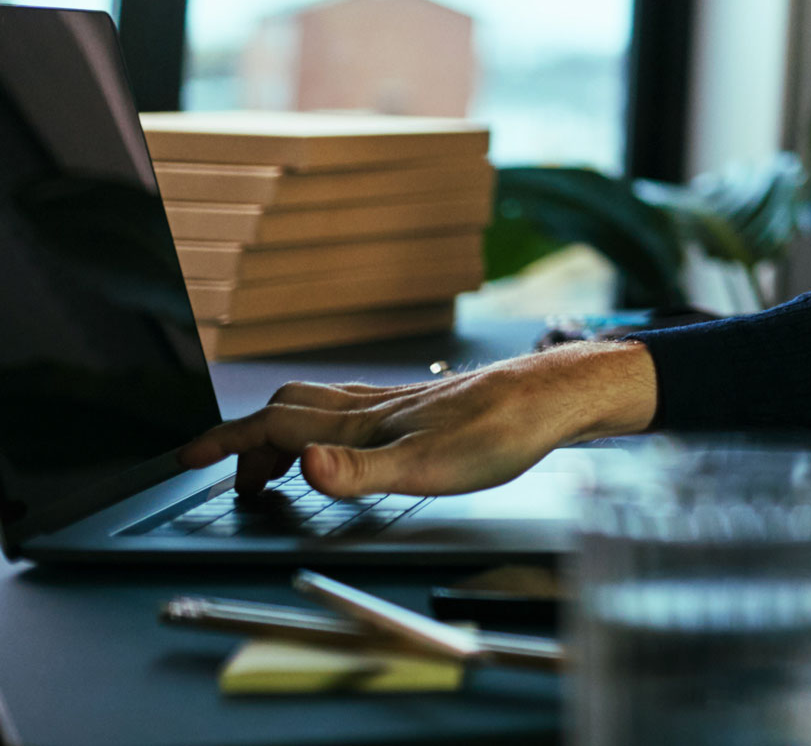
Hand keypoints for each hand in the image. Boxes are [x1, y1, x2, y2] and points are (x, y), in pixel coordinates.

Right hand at [177, 340, 655, 498]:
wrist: (552, 399)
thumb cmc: (498, 432)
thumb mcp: (429, 468)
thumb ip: (361, 473)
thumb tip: (303, 467)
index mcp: (363, 423)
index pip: (275, 425)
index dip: (229, 442)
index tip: (189, 458)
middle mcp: (373, 406)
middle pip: (289, 412)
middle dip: (251, 442)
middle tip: (238, 480)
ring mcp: (398, 403)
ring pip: (321, 405)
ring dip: (286, 431)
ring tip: (279, 465)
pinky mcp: (423, 406)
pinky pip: (354, 406)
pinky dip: (327, 424)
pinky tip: (350, 439)